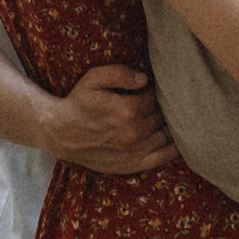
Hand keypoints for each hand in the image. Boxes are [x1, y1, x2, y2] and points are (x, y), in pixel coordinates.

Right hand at [44, 62, 175, 176]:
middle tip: (159, 102)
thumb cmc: (78, 103)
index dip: (155, 91)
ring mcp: (136, 150)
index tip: (150, 89)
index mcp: (129, 110)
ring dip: (168, 125)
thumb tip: (145, 79)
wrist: (60, 133)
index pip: (156, 97)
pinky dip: (174, 149)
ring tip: (163, 117)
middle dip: (163, 107)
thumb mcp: (93, 79)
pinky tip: (177, 140)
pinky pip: (163, 157)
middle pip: (162, 115)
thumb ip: (120, 73)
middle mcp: (135, 132)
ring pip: (166, 134)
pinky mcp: (134, 164)